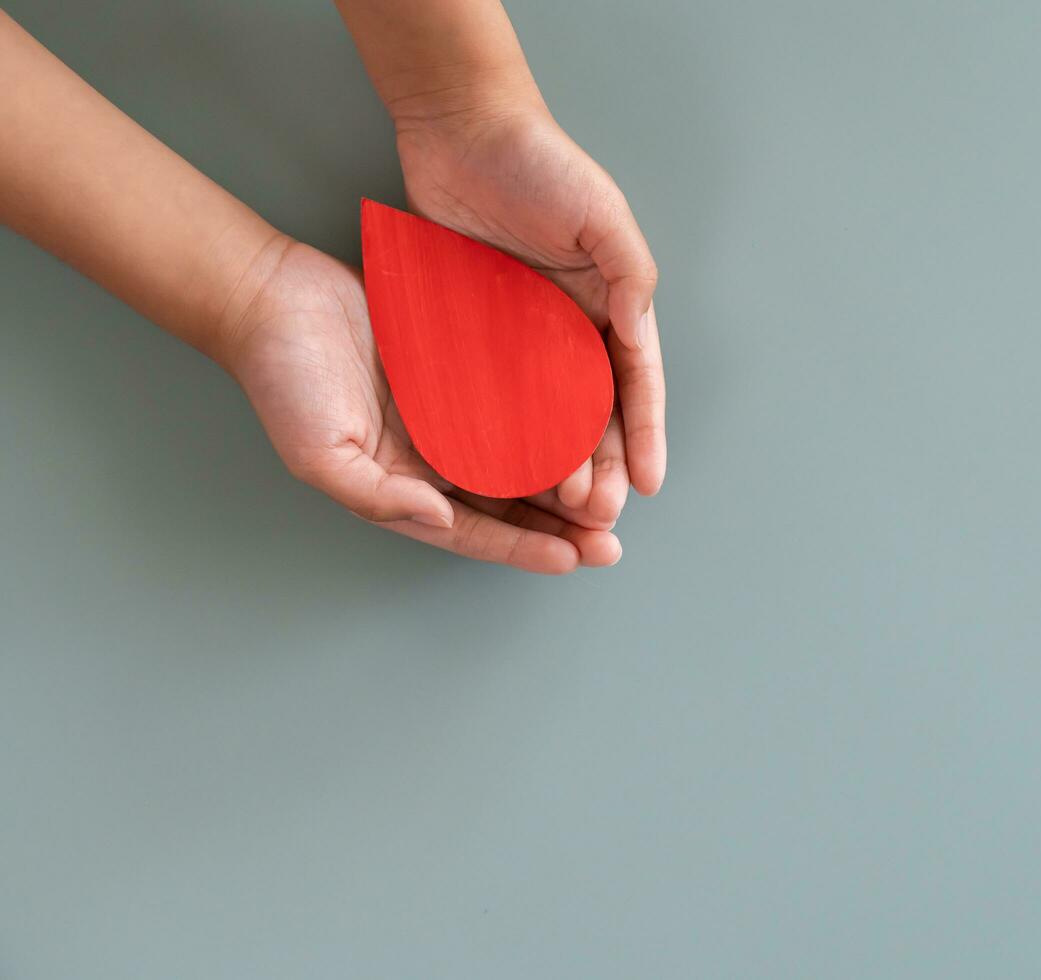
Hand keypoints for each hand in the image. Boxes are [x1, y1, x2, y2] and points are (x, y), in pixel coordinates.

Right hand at [225, 239, 623, 572]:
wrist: (273, 295)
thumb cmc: (283, 380)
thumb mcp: (319, 453)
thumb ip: (380, 496)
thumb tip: (440, 519)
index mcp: (405, 487)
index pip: (476, 531)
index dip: (524, 548)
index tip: (572, 559)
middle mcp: (436, 458)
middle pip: (512, 502)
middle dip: (562, 525)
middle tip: (612, 539)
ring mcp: (453, 413)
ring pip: (525, 453)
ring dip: (569, 475)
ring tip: (614, 491)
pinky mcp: (464, 368)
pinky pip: (517, 397)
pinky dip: (553, 414)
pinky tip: (591, 421)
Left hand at [393, 105, 665, 526]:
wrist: (460, 130)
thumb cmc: (539, 163)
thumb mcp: (603, 216)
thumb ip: (631, 277)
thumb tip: (640, 331)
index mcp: (613, 303)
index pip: (636, 383)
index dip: (646, 435)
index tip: (648, 484)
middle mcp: (573, 326)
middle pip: (595, 412)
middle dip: (604, 465)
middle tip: (598, 513)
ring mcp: (525, 333)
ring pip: (547, 415)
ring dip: (558, 462)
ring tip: (560, 508)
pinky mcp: (477, 332)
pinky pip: (494, 393)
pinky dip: (504, 433)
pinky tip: (505, 469)